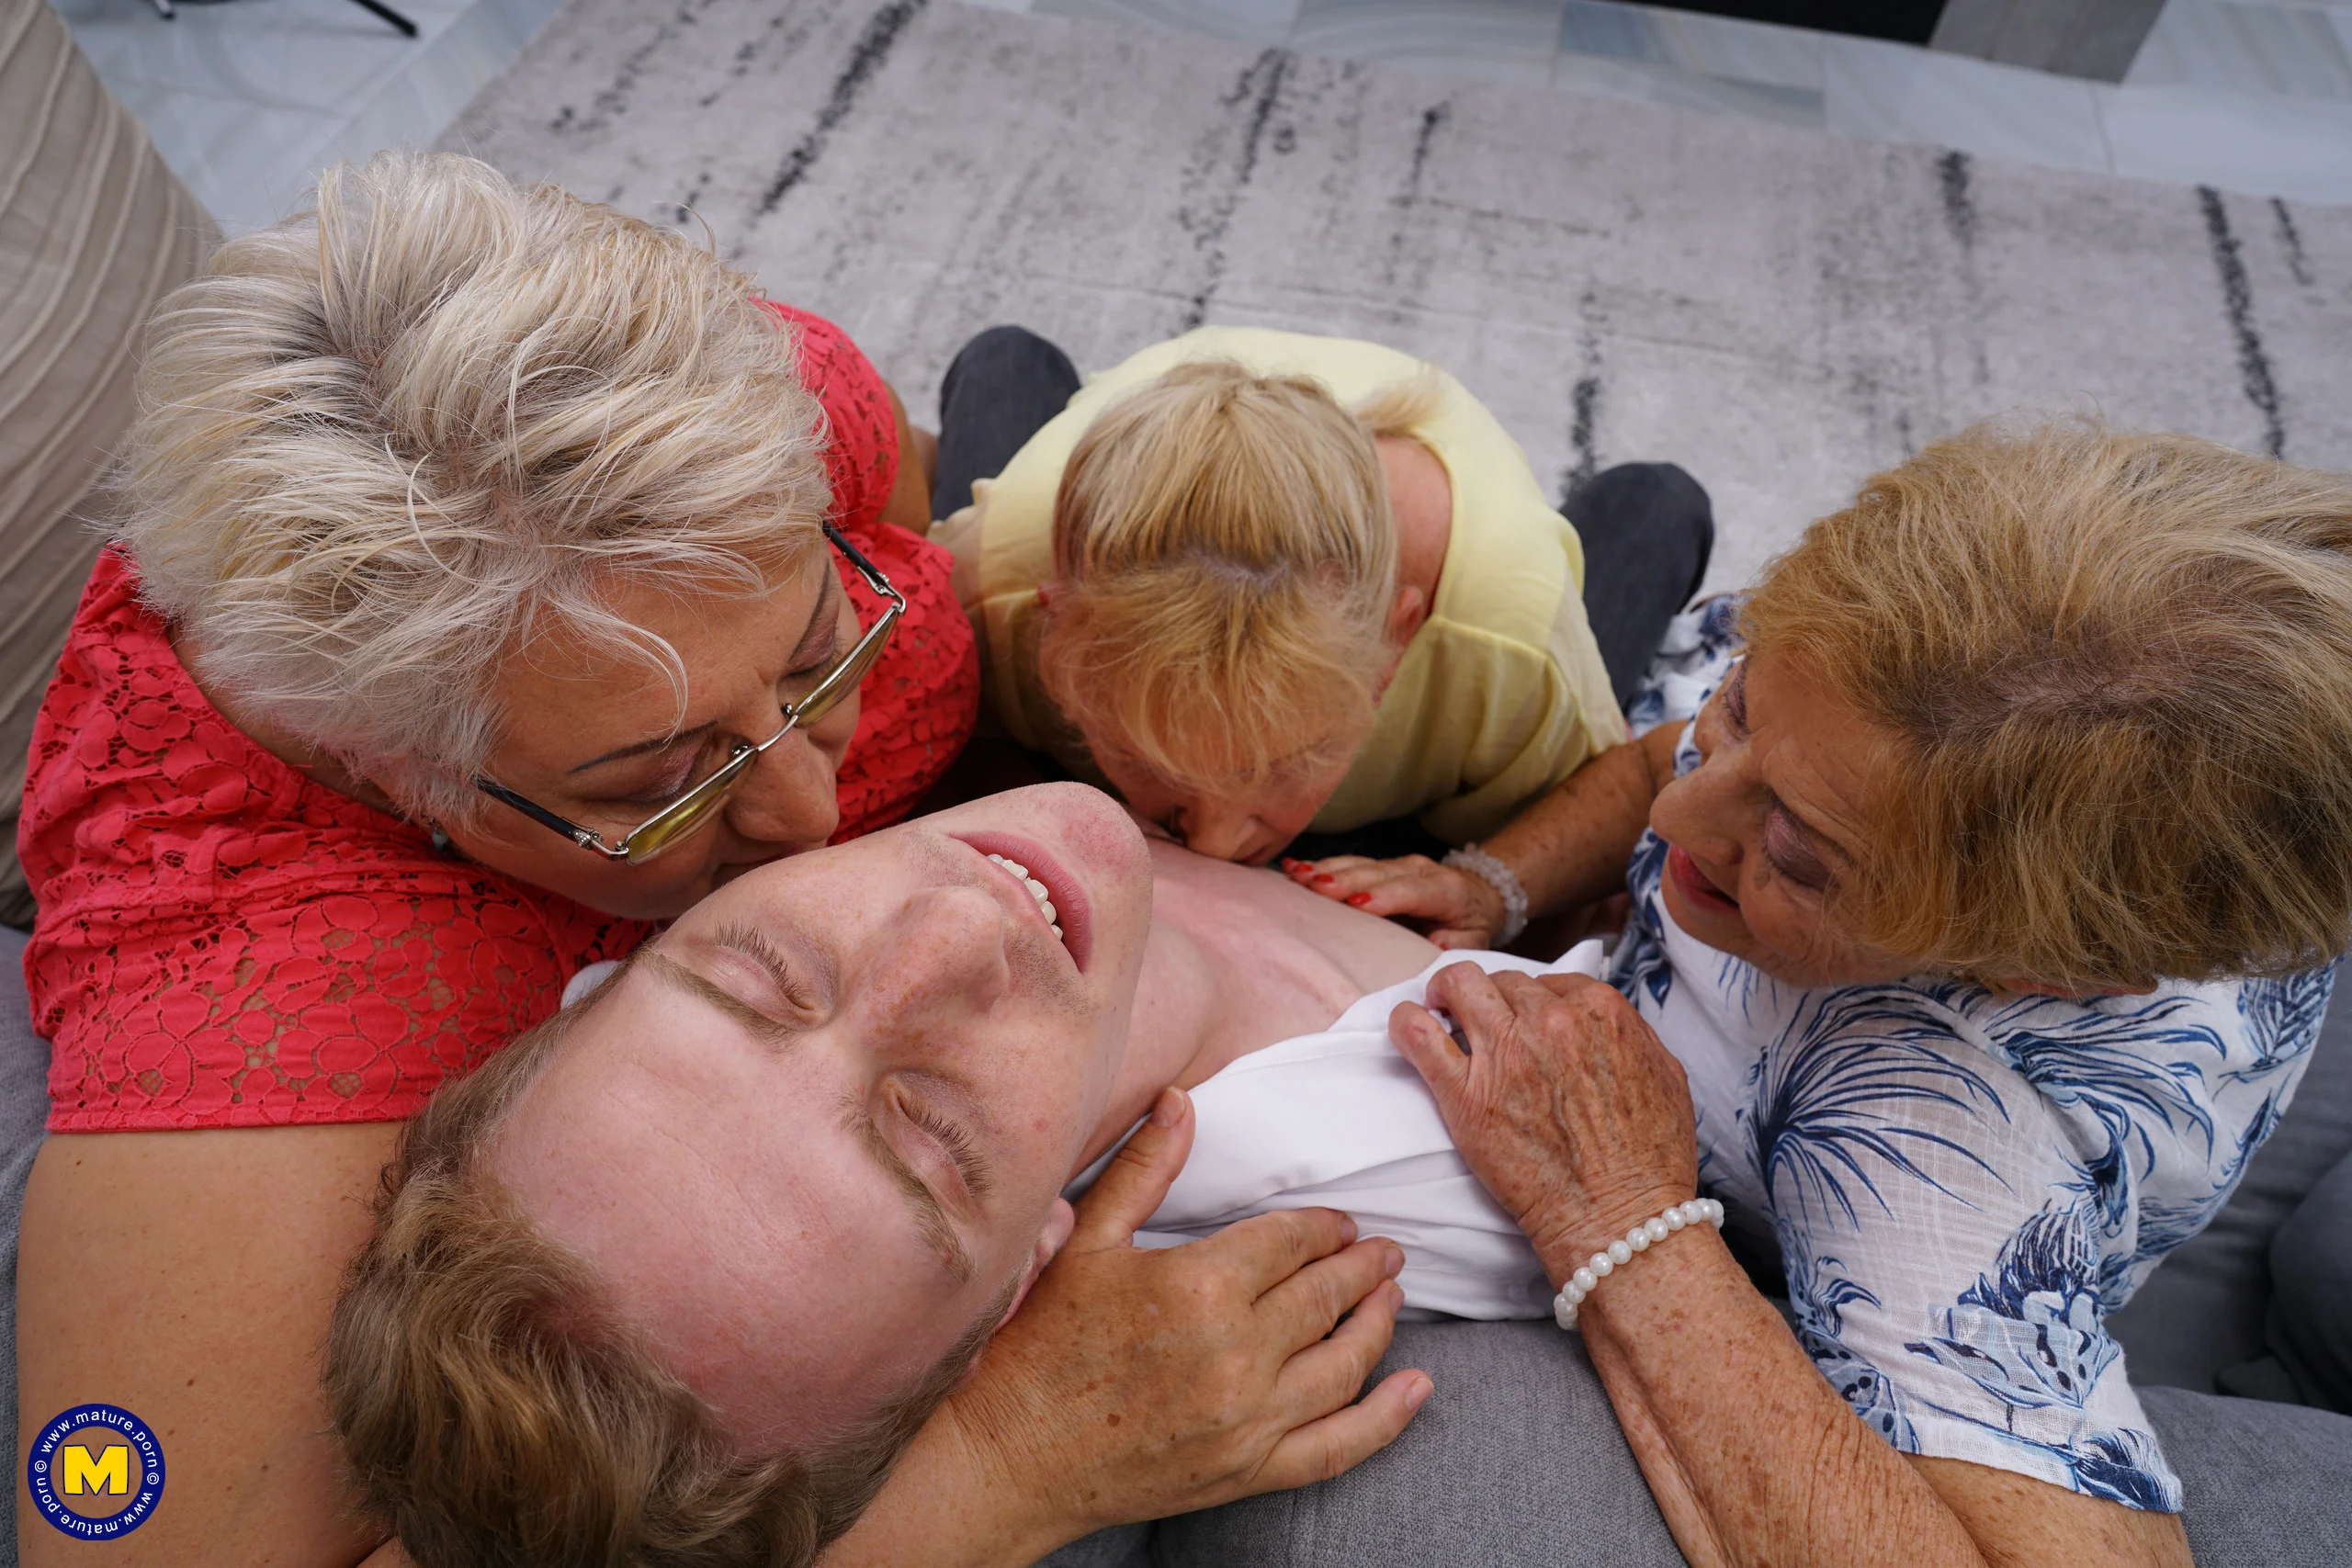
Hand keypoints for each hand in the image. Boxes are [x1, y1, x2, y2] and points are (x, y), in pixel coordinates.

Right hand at [943, 1088, 1432, 1545]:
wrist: (1014, 1457)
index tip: (1340, 1223)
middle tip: (1387, 1250)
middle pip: (1327, 1296)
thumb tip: (1180, 1099)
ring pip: (1345, 1362)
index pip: (1291, 1241)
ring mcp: (1249, 1418)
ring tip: (1395, 1297)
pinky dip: (1388, 1417)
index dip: (1324, 1228)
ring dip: (1380, 1323)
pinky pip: (1341, 1444)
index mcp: (1199, 1284)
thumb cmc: (1042, 1344)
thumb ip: (1143, 1169)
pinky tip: (1417, 1388)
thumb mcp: (1087, 1244)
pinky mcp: (1251, 1470)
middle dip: (1364, 1267)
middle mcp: (1236, 1352)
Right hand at [1280, 854, 1505, 948]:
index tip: (1359, 904)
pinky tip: (1295, 867)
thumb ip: (1457, 944)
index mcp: (1445, 890)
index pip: (1413, 891)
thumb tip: (1434, 945)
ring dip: (1326, 870)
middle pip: (1378, 874)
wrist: (1478, 893)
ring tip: (1297, 875)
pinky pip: (1348, 864)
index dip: (1386, 896)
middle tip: (1314, 887)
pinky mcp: (1379, 866)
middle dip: (1346, 880)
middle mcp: (1419, 870)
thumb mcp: (1474, 940)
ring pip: (1359, 865)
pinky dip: (1321, 866)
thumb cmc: (1469, 923)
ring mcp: (1396, 865)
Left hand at [1389, 966, 1697, 1277]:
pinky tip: (1407, 1026)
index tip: (1524, 1020)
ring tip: (1442, 1011)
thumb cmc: (1648, 1161)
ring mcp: (1505, 1054)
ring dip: (1447, 994)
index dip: (1533, 1001)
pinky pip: (1417, 1033)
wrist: (1620, 1219)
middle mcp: (1550, 1021)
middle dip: (1495, 1000)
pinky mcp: (1465, 1094)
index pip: (1550, 981)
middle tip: (1486, 1024)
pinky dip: (1405, 1022)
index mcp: (1600, 1011)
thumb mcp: (1665, 1075)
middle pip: (1504, 983)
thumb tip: (1604, 1023)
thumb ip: (1632, 1034)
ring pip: (1458, 986)